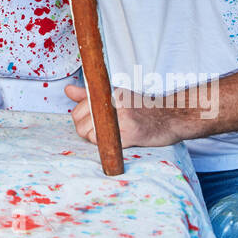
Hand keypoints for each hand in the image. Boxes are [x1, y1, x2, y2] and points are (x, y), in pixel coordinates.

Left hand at [64, 83, 187, 147]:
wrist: (170, 116)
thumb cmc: (142, 106)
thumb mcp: (116, 94)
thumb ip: (89, 94)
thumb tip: (67, 90)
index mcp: (109, 93)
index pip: (77, 110)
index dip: (80, 119)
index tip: (91, 121)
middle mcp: (114, 104)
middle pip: (80, 124)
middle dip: (86, 131)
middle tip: (102, 130)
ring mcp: (122, 119)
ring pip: (90, 136)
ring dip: (97, 139)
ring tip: (112, 134)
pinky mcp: (130, 135)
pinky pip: (106, 145)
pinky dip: (108, 146)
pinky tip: (120, 139)